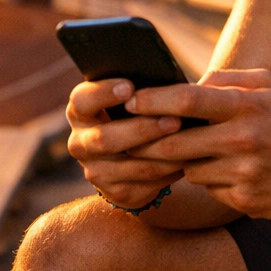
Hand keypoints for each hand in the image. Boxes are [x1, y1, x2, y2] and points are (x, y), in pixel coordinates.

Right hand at [65, 78, 186, 208]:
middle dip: (143, 129)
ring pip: (130, 164)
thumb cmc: (138, 113)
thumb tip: (164, 78)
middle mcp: (80, 142)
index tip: (129, 87)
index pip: (82, 100)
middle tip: (174, 120)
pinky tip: (187, 158)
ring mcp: (95, 171)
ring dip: (163, 152)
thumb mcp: (133, 98)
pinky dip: (169, 170)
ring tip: (190, 140)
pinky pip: (146, 182)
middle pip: (105, 139)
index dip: (103, 93)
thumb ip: (139, 89)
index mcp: (80, 111)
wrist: (135, 156)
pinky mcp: (115, 192)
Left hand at [126, 69, 270, 219]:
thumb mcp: (269, 85)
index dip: (151, 101)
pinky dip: (210, 180)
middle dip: (149, 140)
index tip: (130, 101)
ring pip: (188, 169)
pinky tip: (228, 171)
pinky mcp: (244, 200)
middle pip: (174, 143)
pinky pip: (208, 189)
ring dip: (185, 161)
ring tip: (203, 152)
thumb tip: (186, 84)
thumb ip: (226, 80)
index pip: (185, 101)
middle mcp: (242, 140)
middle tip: (135, 135)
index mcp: (247, 106)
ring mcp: (243, 174)